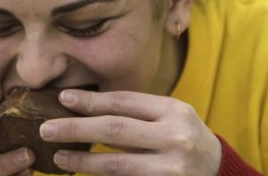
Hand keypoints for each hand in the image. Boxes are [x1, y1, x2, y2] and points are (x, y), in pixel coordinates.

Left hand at [40, 90, 221, 175]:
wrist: (220, 173)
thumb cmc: (187, 138)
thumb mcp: (171, 116)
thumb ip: (138, 113)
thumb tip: (88, 109)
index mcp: (174, 111)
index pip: (124, 102)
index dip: (91, 100)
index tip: (64, 99)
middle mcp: (175, 137)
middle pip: (115, 130)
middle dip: (76, 129)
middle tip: (47, 128)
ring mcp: (172, 169)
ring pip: (116, 164)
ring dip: (82, 162)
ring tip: (58, 157)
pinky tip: (83, 175)